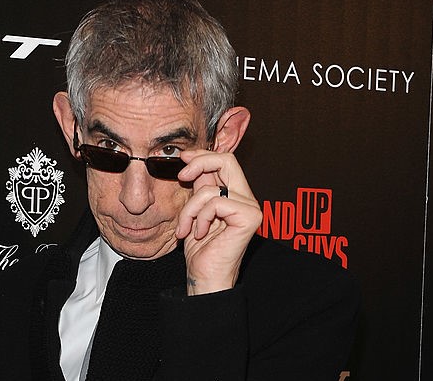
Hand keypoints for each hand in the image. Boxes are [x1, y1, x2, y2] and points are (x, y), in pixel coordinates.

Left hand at [175, 149, 261, 295]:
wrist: (204, 276)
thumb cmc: (200, 249)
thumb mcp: (195, 209)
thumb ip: (199, 186)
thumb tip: (191, 160)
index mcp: (235, 195)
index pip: (225, 161)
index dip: (203, 156)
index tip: (184, 159)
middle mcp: (247, 199)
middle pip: (228, 160)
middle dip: (200, 163)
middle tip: (182, 176)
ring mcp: (250, 207)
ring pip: (211, 189)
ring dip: (190, 209)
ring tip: (186, 228)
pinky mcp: (249, 217)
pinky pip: (215, 203)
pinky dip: (200, 217)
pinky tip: (199, 234)